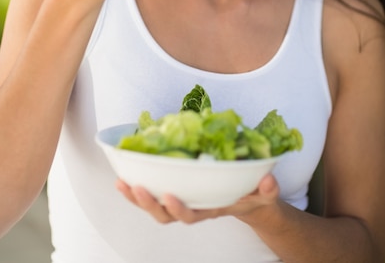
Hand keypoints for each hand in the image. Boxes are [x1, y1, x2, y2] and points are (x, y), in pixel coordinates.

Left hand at [115, 173, 279, 224]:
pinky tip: (124, 174)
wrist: (248, 198)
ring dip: (136, 197)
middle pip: (165, 215)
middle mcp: (193, 207)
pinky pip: (153, 191)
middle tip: (137, 188)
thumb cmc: (253, 195)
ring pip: (154, 207)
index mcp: (211, 209)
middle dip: (149, 204)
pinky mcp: (175, 188)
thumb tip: (268, 179)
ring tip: (121, 183)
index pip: (192, 215)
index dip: (179, 209)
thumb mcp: (264, 193)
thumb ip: (267, 189)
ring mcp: (182, 200)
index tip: (170, 196)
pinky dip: (137, 186)